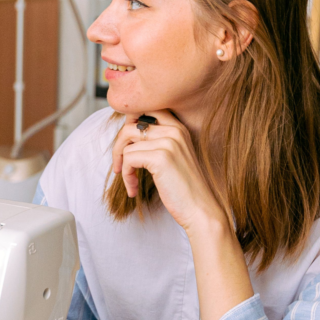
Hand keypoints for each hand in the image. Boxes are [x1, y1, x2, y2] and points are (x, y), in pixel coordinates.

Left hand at [112, 110, 226, 233]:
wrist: (200, 210)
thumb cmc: (185, 189)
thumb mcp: (174, 157)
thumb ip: (158, 142)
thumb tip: (127, 133)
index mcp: (179, 128)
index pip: (146, 109)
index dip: (129, 125)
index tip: (126, 146)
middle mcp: (174, 130)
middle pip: (131, 124)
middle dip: (119, 144)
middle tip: (120, 165)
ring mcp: (168, 142)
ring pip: (126, 142)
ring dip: (122, 164)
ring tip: (128, 180)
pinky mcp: (160, 158)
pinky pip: (129, 158)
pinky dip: (126, 176)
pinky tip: (133, 189)